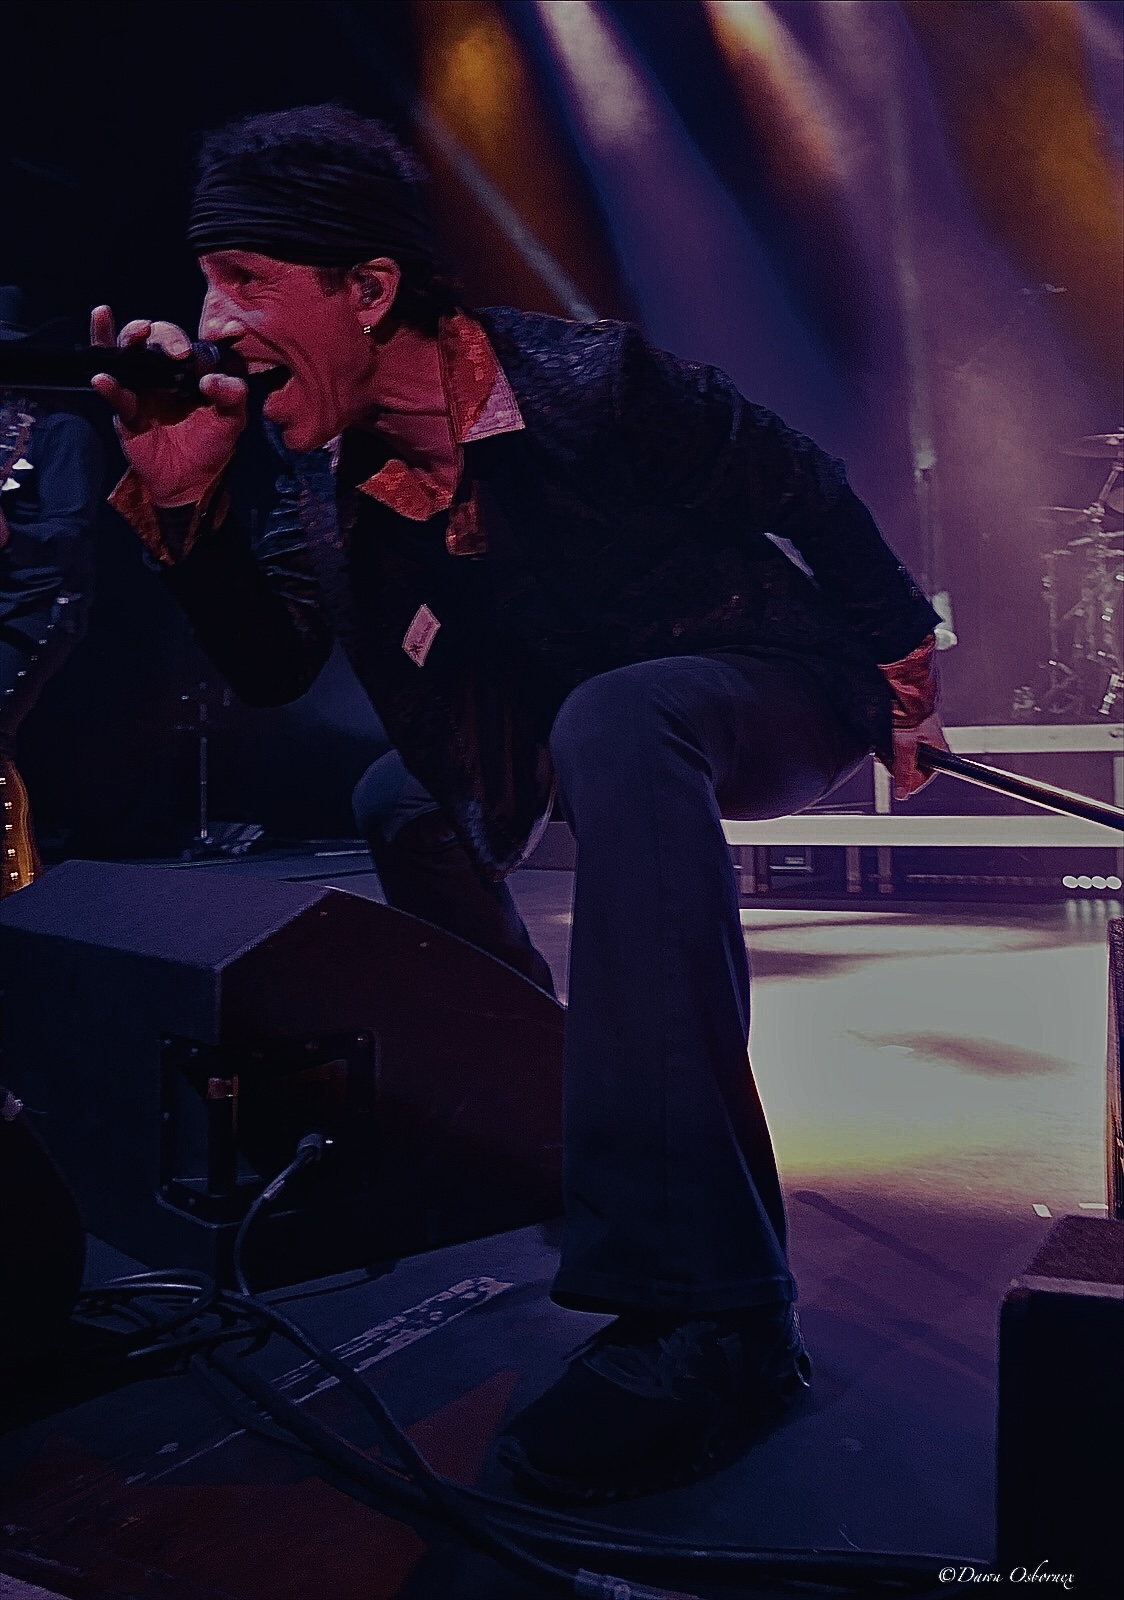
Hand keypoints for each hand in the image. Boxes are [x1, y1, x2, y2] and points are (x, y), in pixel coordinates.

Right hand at [90, 304, 246, 505]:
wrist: (190, 482)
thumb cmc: (211, 447)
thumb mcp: (232, 421)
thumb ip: (232, 396)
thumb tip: (212, 379)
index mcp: (193, 370)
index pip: (194, 342)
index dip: (200, 334)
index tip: (216, 336)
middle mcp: (165, 372)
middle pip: (158, 337)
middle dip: (166, 335)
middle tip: (179, 352)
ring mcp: (142, 388)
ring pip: (127, 353)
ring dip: (127, 337)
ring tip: (136, 333)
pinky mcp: (126, 410)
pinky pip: (115, 395)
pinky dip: (108, 385)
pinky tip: (104, 379)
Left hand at [888, 710, 949, 800]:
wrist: (904, 694)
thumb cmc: (912, 715)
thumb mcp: (905, 747)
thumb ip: (903, 771)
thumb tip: (902, 792)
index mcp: (938, 753)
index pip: (923, 779)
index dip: (908, 780)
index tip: (897, 780)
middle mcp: (932, 748)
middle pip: (911, 769)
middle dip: (897, 765)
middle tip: (890, 757)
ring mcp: (920, 741)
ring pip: (903, 760)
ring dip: (892, 756)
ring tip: (888, 747)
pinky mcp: (910, 734)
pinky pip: (898, 749)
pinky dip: (890, 748)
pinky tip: (886, 742)